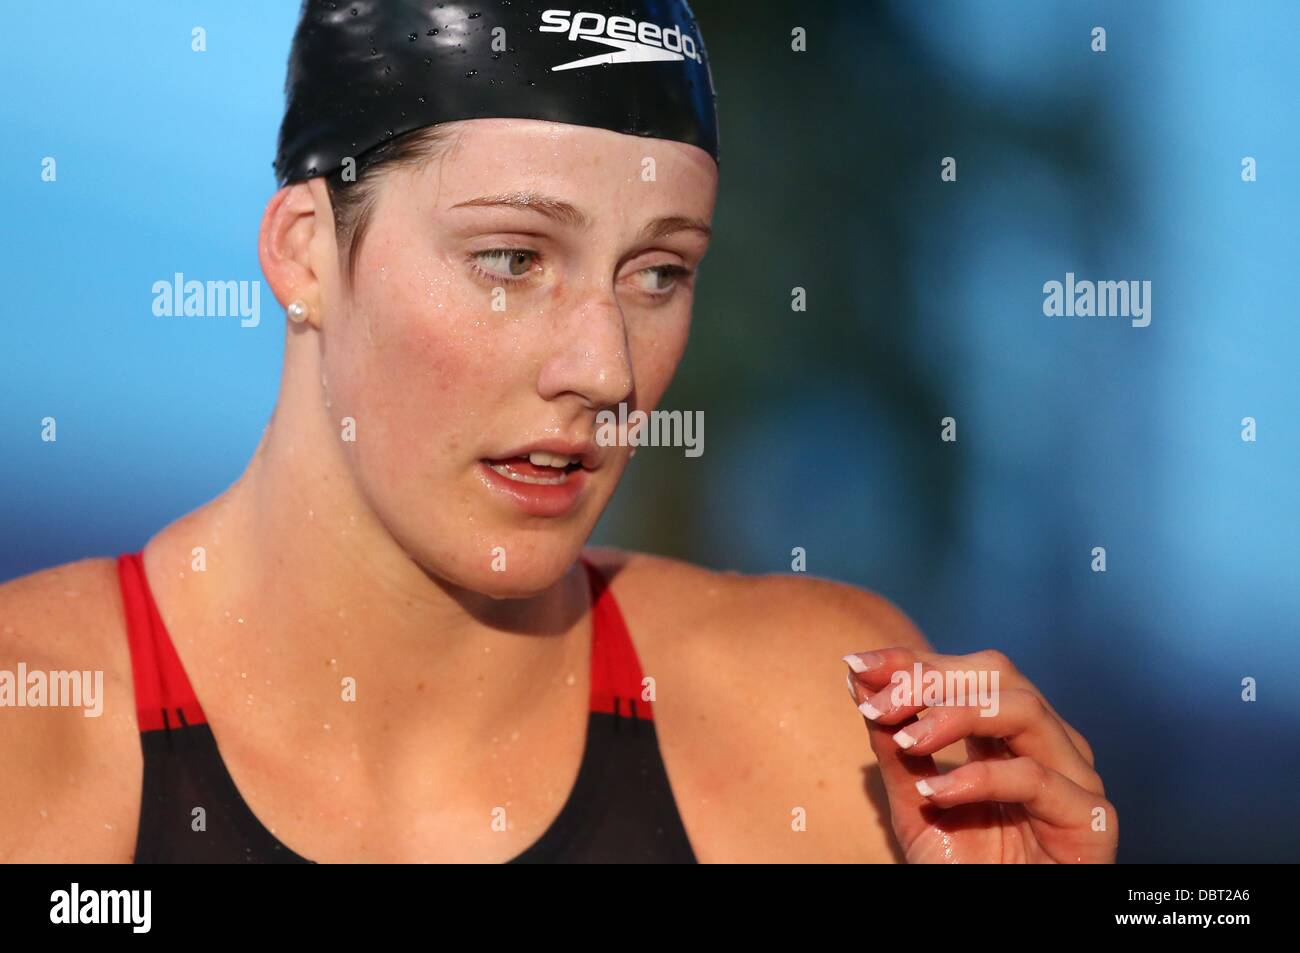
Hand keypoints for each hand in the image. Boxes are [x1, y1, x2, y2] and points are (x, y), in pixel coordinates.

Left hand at [844, 646, 1116, 862]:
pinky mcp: (1090, 818)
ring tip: (906, 741)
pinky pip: (1034, 778)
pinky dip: (978, 778)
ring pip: (1024, 710)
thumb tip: (858, 673)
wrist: (990, 929)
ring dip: (955, 716)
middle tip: (879, 702)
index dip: (913, 662)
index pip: (967, 672)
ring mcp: (1076, 776)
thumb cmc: (961, 867)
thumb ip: (893, 739)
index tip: (857, 663)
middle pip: (998, 675)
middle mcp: (1048, 744)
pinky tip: (935, 795)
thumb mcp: (914, 799)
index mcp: (1012, 733)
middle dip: (931, 680)